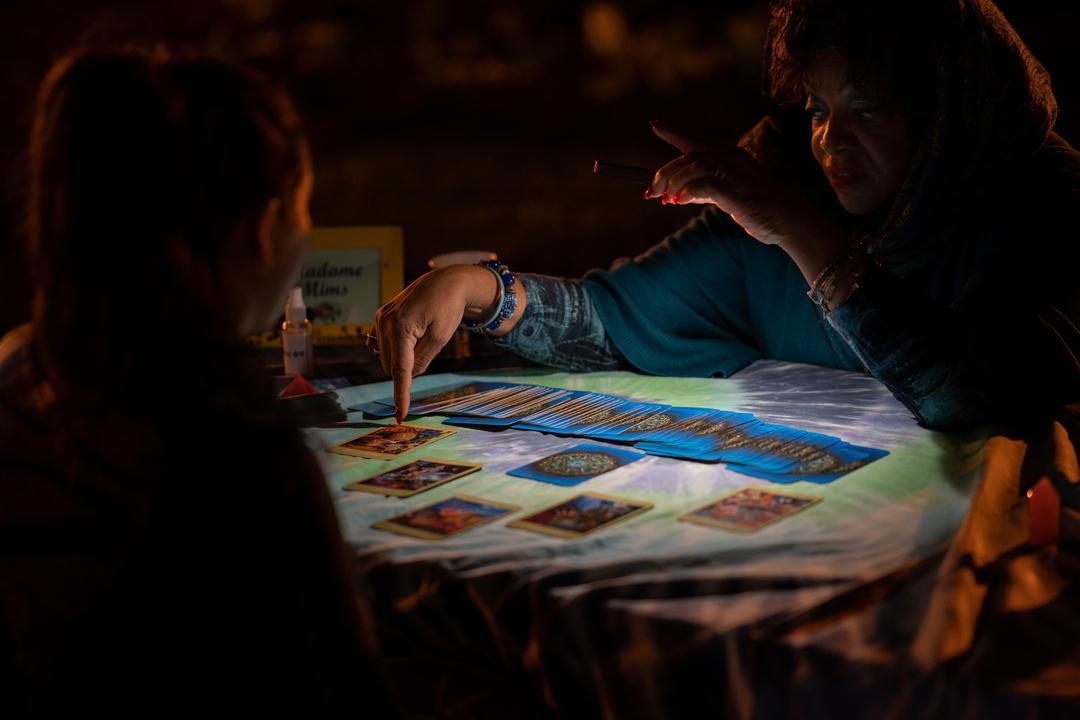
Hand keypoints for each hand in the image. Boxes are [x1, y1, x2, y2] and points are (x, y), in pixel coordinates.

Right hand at [373, 265, 497, 420]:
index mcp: (401, 328)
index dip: (401, 394)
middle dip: (407, 368)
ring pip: (387, 356)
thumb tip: (408, 376)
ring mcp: (380, 318)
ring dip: (402, 357)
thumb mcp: (440, 338)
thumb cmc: (448, 308)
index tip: (400, 414)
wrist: (446, 282)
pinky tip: (411, 334)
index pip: (400, 370)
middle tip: (428, 348)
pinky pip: (384, 344)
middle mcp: (385, 323)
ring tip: (422, 335)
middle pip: (391, 365)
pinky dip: (397, 348)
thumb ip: (422, 360)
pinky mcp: (381, 316)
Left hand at [646, 121, 836, 253]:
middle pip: (689, 157)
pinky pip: (703, 185)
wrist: (790, 221)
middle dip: (666, 174)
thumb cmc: (761, 209)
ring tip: (665, 199)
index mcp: (731, 157)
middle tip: (651, 191)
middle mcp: (732, 159)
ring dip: (674, 184)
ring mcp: (735, 173)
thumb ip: (707, 191)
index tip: (655, 126)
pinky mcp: (736, 190)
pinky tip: (678, 202)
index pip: (696, 142)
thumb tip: (680, 194)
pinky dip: (686, 192)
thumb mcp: (730, 197)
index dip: (673, 133)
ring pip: (693, 167)